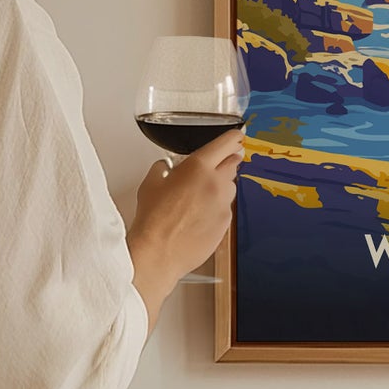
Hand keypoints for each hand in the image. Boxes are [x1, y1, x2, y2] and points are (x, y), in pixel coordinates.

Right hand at [127, 127, 245, 327]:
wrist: (159, 252)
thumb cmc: (153, 219)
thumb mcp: (150, 184)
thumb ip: (162, 169)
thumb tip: (165, 167)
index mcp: (198, 167)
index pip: (226, 143)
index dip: (234, 137)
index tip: (238, 135)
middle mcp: (216, 183)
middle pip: (233, 163)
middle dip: (227, 161)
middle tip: (217, 164)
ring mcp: (224, 205)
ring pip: (230, 187)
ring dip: (221, 186)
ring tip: (200, 196)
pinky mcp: (226, 224)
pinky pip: (226, 209)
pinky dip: (217, 208)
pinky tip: (199, 216)